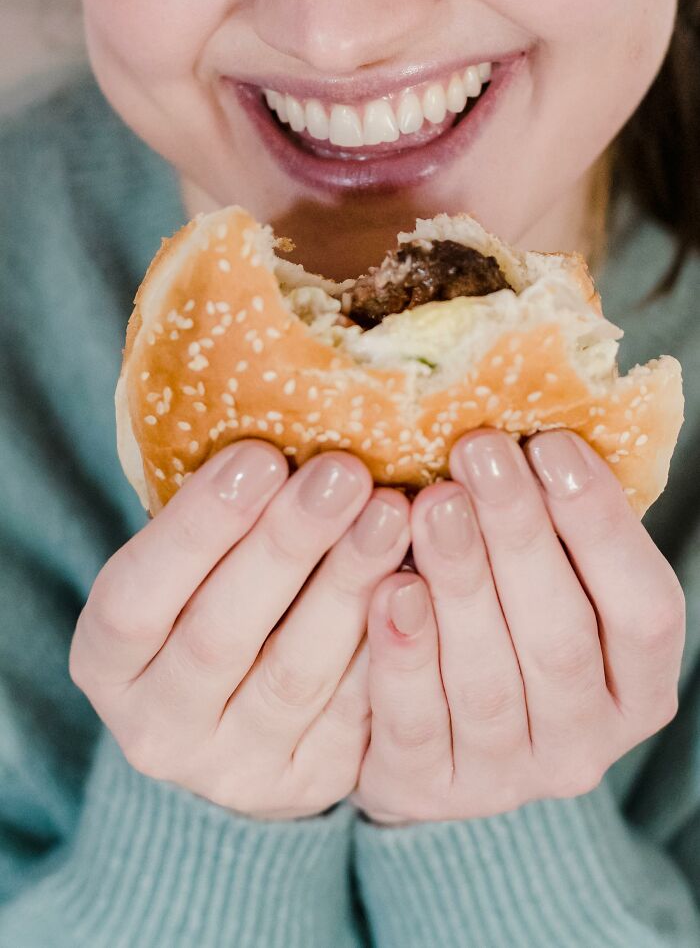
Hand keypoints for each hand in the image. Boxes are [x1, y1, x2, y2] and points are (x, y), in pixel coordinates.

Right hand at [70, 441, 409, 818]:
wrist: (236, 718)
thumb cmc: (211, 602)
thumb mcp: (187, 566)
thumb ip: (219, 518)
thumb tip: (285, 419)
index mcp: (108, 661)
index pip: (136, 598)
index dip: (197, 527)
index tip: (261, 454)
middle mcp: (159, 725)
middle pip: (218, 635)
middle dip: (286, 545)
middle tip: (345, 472)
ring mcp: (234, 765)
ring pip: (295, 675)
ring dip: (348, 587)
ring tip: (394, 513)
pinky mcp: (308, 781)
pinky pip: (356, 714)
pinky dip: (390, 641)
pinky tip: (424, 579)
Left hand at [353, 429, 684, 824]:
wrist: (426, 735)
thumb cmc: (498, 626)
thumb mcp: (543, 583)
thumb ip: (550, 532)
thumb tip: (524, 426)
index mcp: (636, 687)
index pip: (644, 610)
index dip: (601, 524)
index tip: (551, 444)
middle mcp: (583, 743)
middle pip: (561, 639)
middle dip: (520, 535)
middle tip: (479, 451)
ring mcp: (507, 777)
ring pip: (489, 681)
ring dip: (460, 583)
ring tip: (432, 504)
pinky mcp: (427, 790)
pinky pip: (416, 723)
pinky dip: (404, 654)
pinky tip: (387, 588)